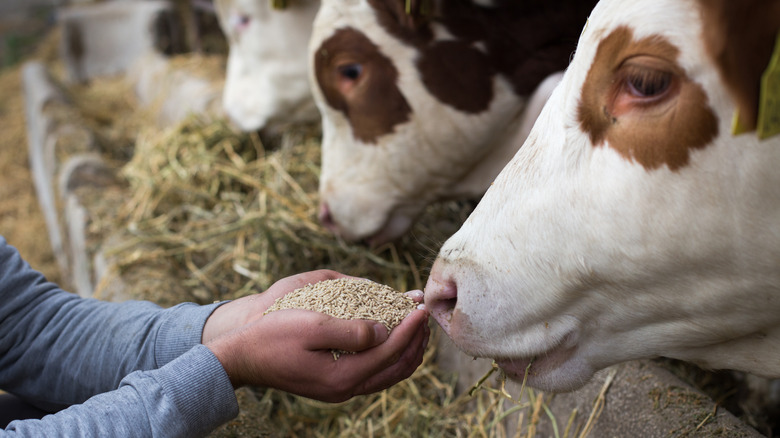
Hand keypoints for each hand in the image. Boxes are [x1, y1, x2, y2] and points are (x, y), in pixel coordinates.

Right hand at [203, 270, 429, 401]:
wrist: (242, 358)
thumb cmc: (272, 336)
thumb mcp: (312, 325)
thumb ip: (352, 330)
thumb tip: (386, 332)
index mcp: (343, 376)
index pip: (390, 351)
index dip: (410, 327)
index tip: (421, 307)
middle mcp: (345, 388)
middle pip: (397, 368)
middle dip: (416, 341)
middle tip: (424, 315)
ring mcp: (340, 388)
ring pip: (388, 374)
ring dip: (406, 350)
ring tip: (415, 326)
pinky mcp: (333, 383)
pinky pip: (374, 372)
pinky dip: (389, 355)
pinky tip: (389, 337)